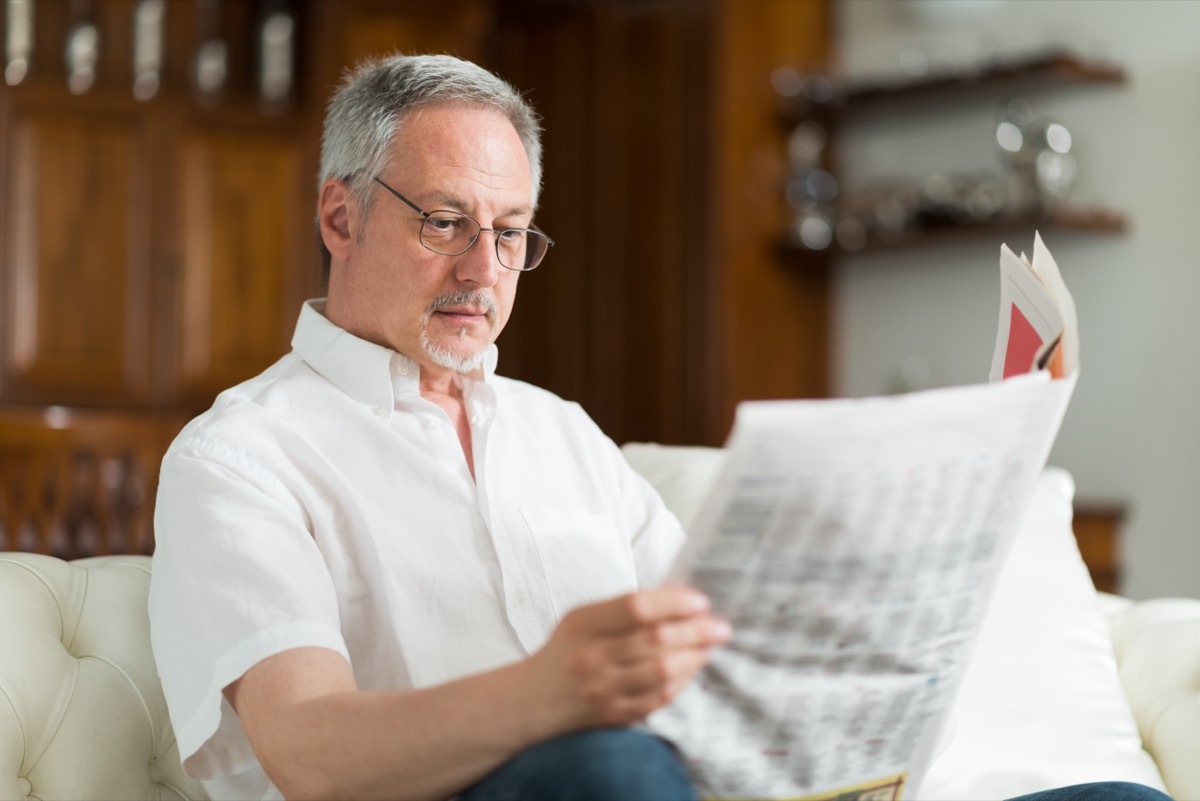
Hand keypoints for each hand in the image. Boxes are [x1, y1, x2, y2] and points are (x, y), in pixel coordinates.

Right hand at [527, 586, 731, 731]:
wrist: (533, 700)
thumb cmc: (567, 649)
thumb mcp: (582, 618)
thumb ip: (623, 608)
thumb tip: (678, 597)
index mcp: (583, 624)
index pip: (635, 607)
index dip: (673, 602)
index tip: (700, 601)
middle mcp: (591, 657)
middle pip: (655, 639)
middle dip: (697, 630)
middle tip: (720, 625)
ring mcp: (603, 689)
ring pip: (663, 669)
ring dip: (696, 655)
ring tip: (712, 644)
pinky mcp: (614, 714)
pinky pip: (660, 696)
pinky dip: (684, 679)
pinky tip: (694, 666)